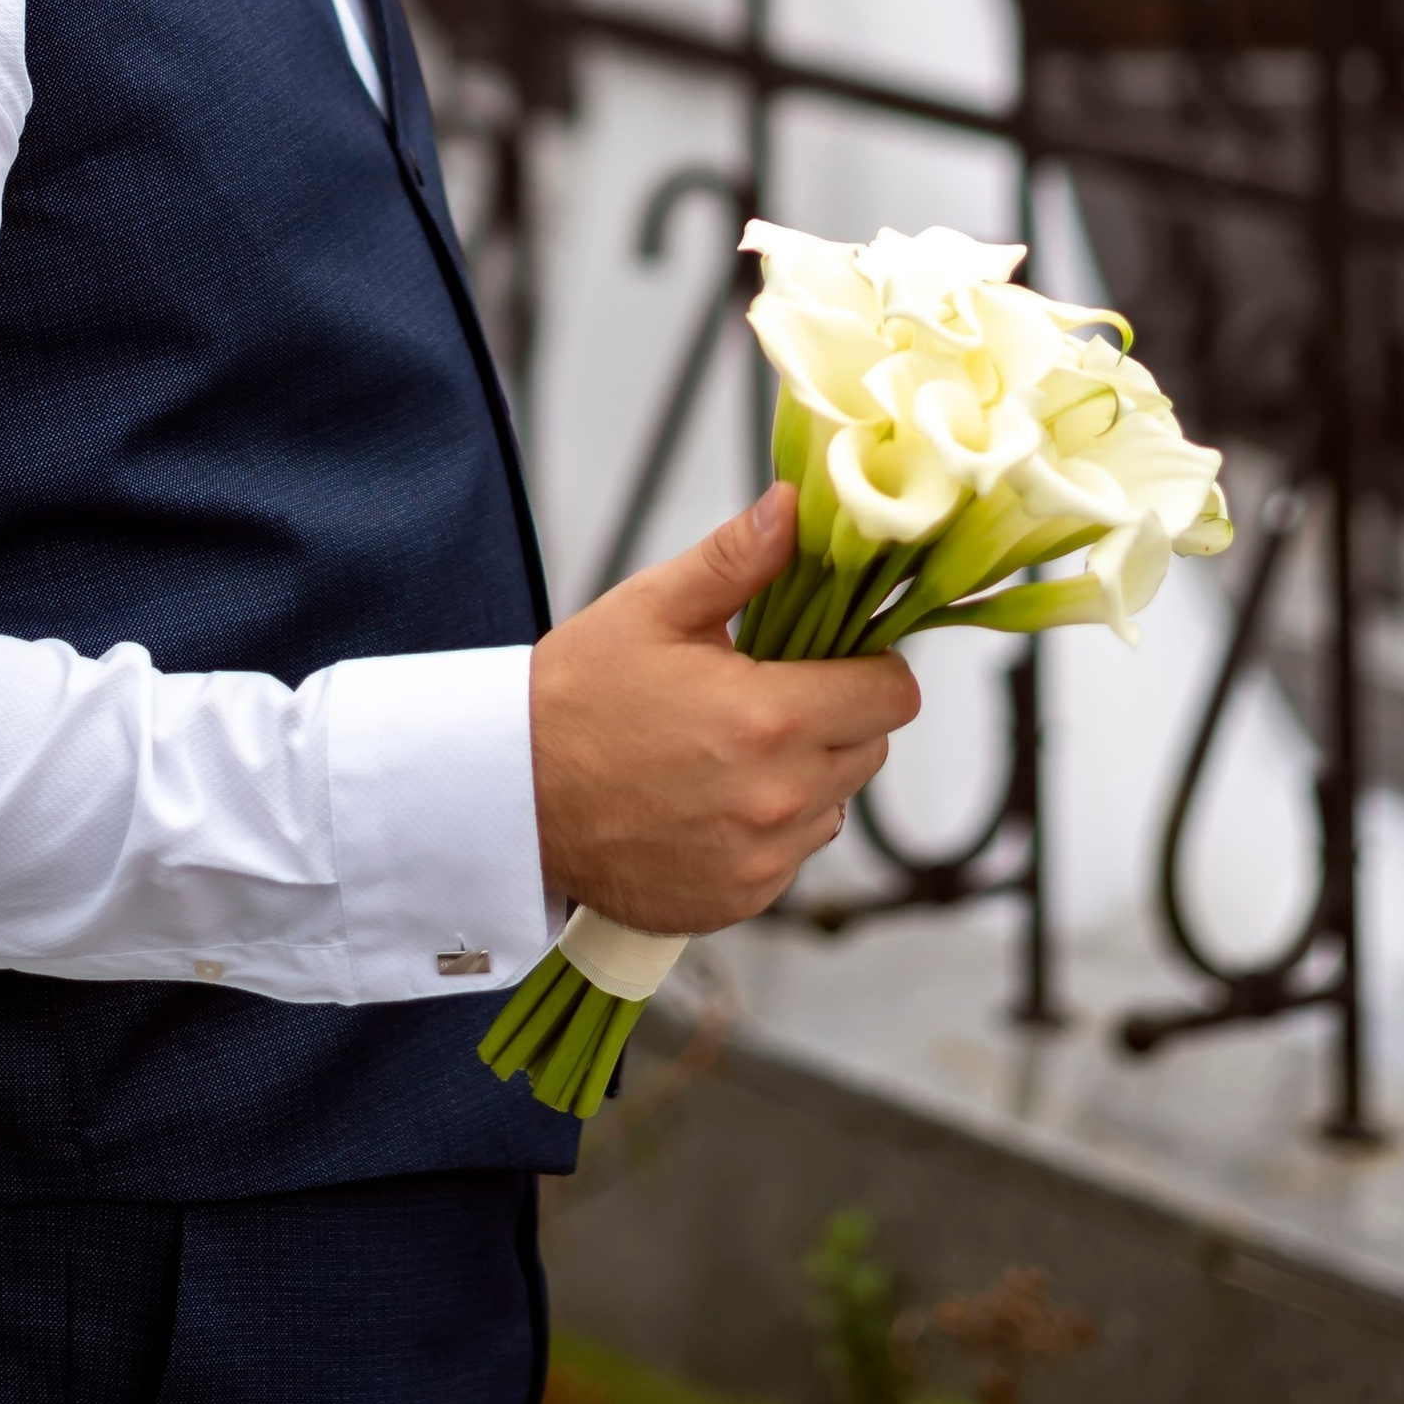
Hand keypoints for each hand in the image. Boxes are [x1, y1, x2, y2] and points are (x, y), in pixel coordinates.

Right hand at [529, 485, 920, 934]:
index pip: (893, 695)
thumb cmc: (578, 694)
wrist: (511, 796)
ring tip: (729, 754)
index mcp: (769, 716)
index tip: (830, 660)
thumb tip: (795, 504)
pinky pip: (791, 857)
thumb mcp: (653, 608)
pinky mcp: (739, 899)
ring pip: (833, 804)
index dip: (870, 668)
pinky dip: (767, 832)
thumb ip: (738, 558)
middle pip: (870, 749)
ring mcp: (761, 859)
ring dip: (804, 778)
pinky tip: (708, 804)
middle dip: (834, 718)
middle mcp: (778, 797)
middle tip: (766, 698)